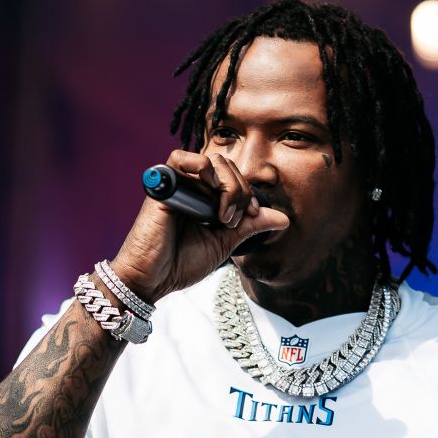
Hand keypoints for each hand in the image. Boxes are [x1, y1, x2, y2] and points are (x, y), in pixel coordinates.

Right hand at [109, 150, 288, 301]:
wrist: (154, 279)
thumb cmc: (182, 263)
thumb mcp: (225, 242)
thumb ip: (250, 226)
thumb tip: (284, 219)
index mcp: (207, 199)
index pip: (236, 178)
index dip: (250, 193)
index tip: (253, 216)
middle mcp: (193, 187)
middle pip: (228, 166)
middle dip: (241, 191)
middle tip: (233, 221)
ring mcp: (178, 184)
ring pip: (212, 160)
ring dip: (227, 185)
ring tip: (222, 216)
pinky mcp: (162, 186)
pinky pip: (179, 158)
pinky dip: (200, 167)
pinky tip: (210, 193)